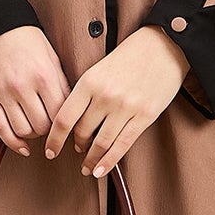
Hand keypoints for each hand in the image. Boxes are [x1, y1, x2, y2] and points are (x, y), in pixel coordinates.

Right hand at [0, 25, 72, 153]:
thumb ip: (61, 84)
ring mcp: (4, 93)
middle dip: (50, 130)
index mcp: (43, 76)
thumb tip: (71, 109)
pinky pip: (1, 128)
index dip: (66, 123)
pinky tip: (22, 145)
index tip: (68, 124)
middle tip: (52, 125)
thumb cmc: (25, 40)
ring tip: (36, 126)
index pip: (60, 113)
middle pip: (42, 126)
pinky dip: (13, 142)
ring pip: (23, 130)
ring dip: (33, 134)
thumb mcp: (52, 57)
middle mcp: (23, 86)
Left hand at [44, 26, 188, 177]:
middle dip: (77, 146)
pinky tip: (101, 170)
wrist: (164, 45)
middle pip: (82, 132)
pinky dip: (110, 161)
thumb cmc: (130, 56)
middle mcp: (105, 96)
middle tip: (77, 151)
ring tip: (87, 167)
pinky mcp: (145, 115)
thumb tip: (73, 122)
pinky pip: (123, 144)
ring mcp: (126, 107)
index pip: (64, 118)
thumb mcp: (99, 68)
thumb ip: (85, 93)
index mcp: (89, 82)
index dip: (54, 139)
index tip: (50, 150)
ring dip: (91, 159)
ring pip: (101, 143)